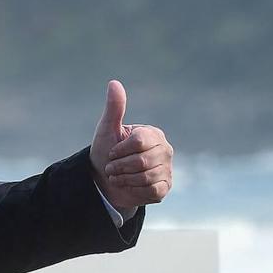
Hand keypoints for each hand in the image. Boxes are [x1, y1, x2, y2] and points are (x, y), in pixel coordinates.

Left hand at [89, 80, 172, 210]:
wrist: (104, 180)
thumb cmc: (106, 151)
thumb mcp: (107, 129)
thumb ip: (114, 108)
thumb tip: (114, 83)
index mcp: (153, 134)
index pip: (139, 141)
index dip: (119, 150)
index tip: (111, 152)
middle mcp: (165, 150)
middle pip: (142, 161)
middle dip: (119, 167)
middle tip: (111, 167)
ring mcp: (167, 169)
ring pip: (146, 177)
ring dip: (124, 179)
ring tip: (118, 176)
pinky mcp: (165, 186)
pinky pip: (152, 190)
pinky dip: (134, 190)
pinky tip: (128, 186)